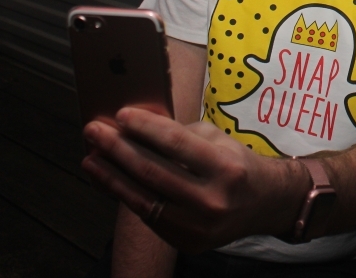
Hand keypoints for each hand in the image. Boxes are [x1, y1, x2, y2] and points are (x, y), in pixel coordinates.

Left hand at [82, 107, 308, 252]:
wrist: (265, 204)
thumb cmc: (238, 164)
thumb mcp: (219, 141)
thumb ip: (182, 135)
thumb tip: (136, 128)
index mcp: (226, 167)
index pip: (176, 142)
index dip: (145, 127)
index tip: (119, 114)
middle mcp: (213, 199)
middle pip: (153, 170)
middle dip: (118, 148)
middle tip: (93, 131)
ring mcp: (198, 226)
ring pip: (143, 197)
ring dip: (110, 175)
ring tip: (90, 158)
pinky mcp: (186, 242)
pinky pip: (148, 215)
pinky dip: (125, 195)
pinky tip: (109, 179)